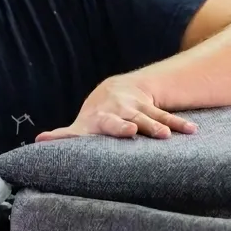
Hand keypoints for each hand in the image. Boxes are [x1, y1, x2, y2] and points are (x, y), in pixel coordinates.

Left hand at [36, 75, 196, 141]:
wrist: (117, 90)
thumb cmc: (96, 116)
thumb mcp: (80, 125)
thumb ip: (64, 135)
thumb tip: (38, 140)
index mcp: (96, 121)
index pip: (90, 128)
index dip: (91, 131)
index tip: (104, 134)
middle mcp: (115, 113)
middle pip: (120, 120)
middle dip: (125, 124)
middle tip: (132, 130)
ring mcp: (135, 109)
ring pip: (147, 117)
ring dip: (157, 125)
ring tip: (167, 136)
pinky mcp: (151, 108)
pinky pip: (166, 116)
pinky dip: (178, 123)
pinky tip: (191, 131)